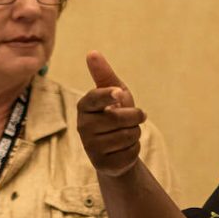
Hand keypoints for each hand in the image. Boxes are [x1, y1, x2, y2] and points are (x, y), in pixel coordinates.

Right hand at [76, 51, 146, 177]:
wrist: (117, 147)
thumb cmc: (115, 113)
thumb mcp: (115, 92)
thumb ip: (104, 74)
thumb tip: (92, 52)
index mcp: (84, 106)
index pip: (95, 99)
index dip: (108, 96)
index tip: (120, 94)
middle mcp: (83, 127)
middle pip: (119, 118)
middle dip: (135, 117)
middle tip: (134, 118)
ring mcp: (90, 147)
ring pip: (128, 135)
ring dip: (135, 133)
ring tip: (126, 133)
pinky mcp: (102, 164)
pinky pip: (131, 152)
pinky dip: (134, 149)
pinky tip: (124, 149)